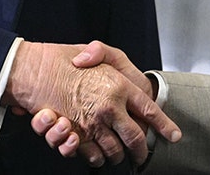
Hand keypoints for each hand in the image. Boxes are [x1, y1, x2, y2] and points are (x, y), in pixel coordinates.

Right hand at [3, 41, 179, 165]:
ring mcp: (92, 123)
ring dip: (119, 156)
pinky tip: (100, 156)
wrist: (35, 70)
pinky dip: (97, 158)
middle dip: (142, 151)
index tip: (174, 136)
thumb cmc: (67, 58)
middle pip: (135, 138)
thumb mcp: (98, 51)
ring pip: (114, 150)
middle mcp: (109, 107)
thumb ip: (109, 54)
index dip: (164, 126)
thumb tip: (112, 69)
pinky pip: (91, 154)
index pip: (150, 111)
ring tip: (122, 156)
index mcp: (121, 86)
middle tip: (143, 156)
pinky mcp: (74, 134)